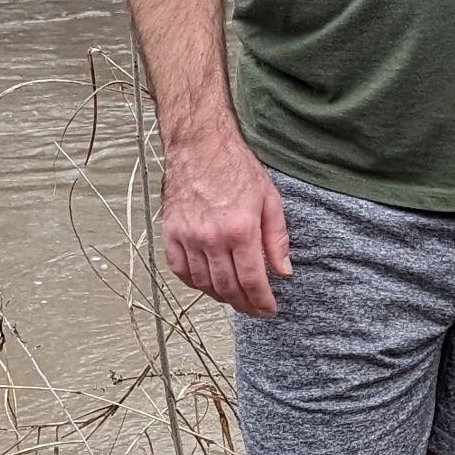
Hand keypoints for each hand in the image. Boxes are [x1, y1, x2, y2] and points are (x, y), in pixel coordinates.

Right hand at [160, 135, 290, 315]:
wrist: (200, 145)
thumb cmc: (236, 167)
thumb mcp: (269, 200)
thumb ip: (277, 239)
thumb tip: (283, 271)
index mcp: (240, 229)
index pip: (253, 280)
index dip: (262, 301)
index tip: (269, 309)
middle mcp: (212, 237)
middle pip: (228, 287)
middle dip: (244, 304)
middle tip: (254, 309)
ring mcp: (187, 236)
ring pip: (203, 283)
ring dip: (220, 296)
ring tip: (234, 298)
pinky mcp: (170, 232)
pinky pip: (179, 269)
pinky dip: (194, 282)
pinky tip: (207, 283)